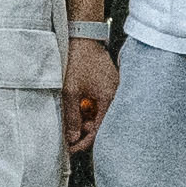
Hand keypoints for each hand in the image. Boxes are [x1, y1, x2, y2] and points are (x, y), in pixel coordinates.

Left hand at [61, 36, 117, 154]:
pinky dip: (90, 107)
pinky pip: (102, 103)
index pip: (98, 130)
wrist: (84, 38)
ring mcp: (115, 90)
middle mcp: (116, 96)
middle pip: (101, 123)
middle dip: (84, 130)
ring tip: (72, 114)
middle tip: (68, 131)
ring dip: (86, 118)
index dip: (83, 141)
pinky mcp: (110, 85)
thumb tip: (72, 138)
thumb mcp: (70, 92)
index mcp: (110, 99)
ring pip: (101, 114)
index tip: (71, 148)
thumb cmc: (78, 61)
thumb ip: (72, 117)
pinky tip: (80, 104)